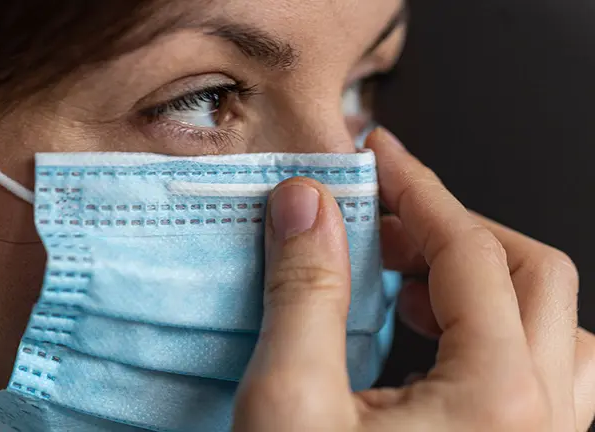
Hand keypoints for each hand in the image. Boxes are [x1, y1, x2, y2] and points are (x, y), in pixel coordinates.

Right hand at [233, 128, 594, 430]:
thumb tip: (306, 204)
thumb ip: (303, 293)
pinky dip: (489, 330)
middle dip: (455, 228)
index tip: (376, 157)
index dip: (416, 188)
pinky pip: (543, 372)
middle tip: (383, 221)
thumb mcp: (291, 407)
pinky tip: (428, 340)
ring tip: (410, 275)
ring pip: (553, 325)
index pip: (468, 248)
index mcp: (496, 399)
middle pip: (534, 275)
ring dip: (482, 279)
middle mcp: (544, 421)